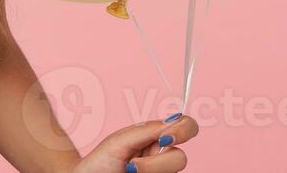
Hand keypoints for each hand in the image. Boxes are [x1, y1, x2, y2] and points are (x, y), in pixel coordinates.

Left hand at [73, 113, 197, 171]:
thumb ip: (148, 130)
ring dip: (151, 172)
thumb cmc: (100, 162)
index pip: (186, 127)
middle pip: (180, 158)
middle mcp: (163, 156)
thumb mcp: (121, 141)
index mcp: (156, 138)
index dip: (184, 129)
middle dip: (156, 163)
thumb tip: (174, 120)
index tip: (166, 137)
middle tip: (132, 166)